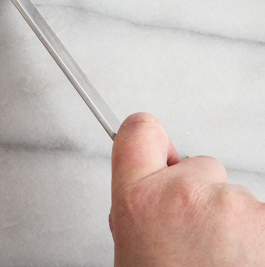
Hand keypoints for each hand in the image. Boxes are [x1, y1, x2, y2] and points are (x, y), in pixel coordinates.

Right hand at [110, 112, 264, 265]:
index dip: (154, 142)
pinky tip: (243, 260)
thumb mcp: (132, 248)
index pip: (140, 130)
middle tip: (199, 241)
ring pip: (234, 195)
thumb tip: (148, 194)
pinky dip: (257, 237)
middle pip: (202, 166)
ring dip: (233, 222)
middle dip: (205, 195)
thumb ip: (138, 207)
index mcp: (140, 200)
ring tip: (220, 260)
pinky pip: (261, 216)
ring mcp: (230, 205)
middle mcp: (183, 194)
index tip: (163, 153)